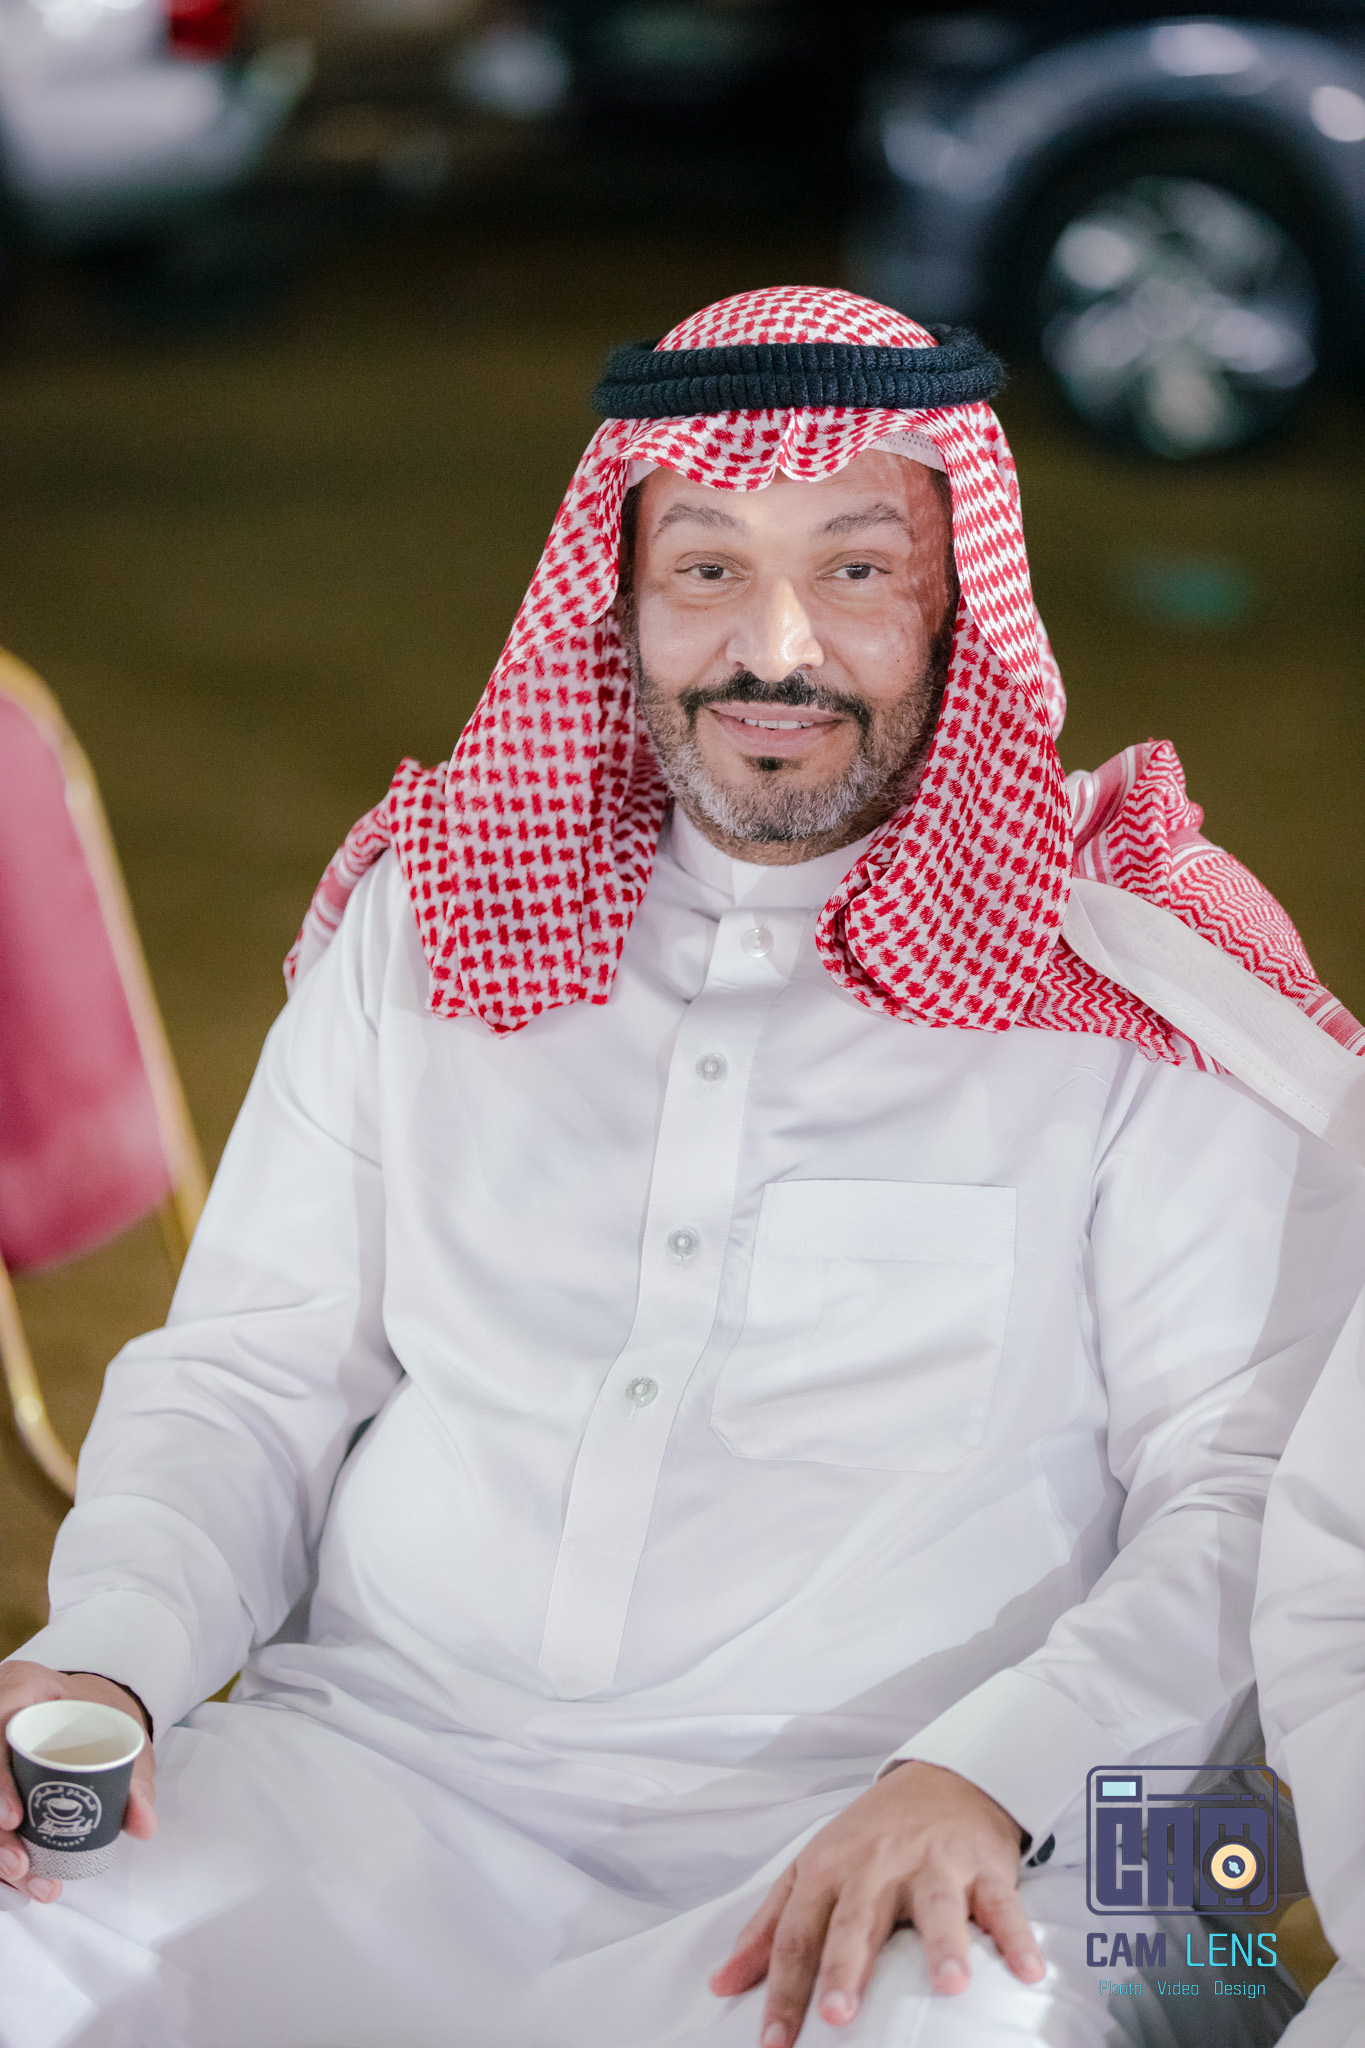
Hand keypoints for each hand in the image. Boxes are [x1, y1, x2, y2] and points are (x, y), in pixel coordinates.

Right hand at [0, 1661, 155, 1904]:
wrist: (87, 1712)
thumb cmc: (101, 1720)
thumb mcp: (125, 1739)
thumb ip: (135, 1780)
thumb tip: (144, 1824)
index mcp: (23, 1686)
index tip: (14, 1818)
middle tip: (19, 1864)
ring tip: (24, 1876)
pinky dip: (0, 1846)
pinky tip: (15, 1877)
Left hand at [709, 1760, 1043, 2042]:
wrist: (941, 1777)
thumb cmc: (869, 1837)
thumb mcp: (810, 1869)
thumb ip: (769, 1927)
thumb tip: (723, 1984)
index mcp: (828, 1870)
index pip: (797, 1935)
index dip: (782, 1990)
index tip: (772, 2043)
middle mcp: (877, 1867)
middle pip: (857, 1921)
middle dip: (846, 1967)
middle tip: (837, 2014)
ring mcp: (933, 1864)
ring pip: (937, 1906)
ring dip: (943, 1945)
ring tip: (949, 1986)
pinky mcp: (982, 1865)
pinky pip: (1002, 1904)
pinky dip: (1016, 1935)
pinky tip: (1027, 1970)